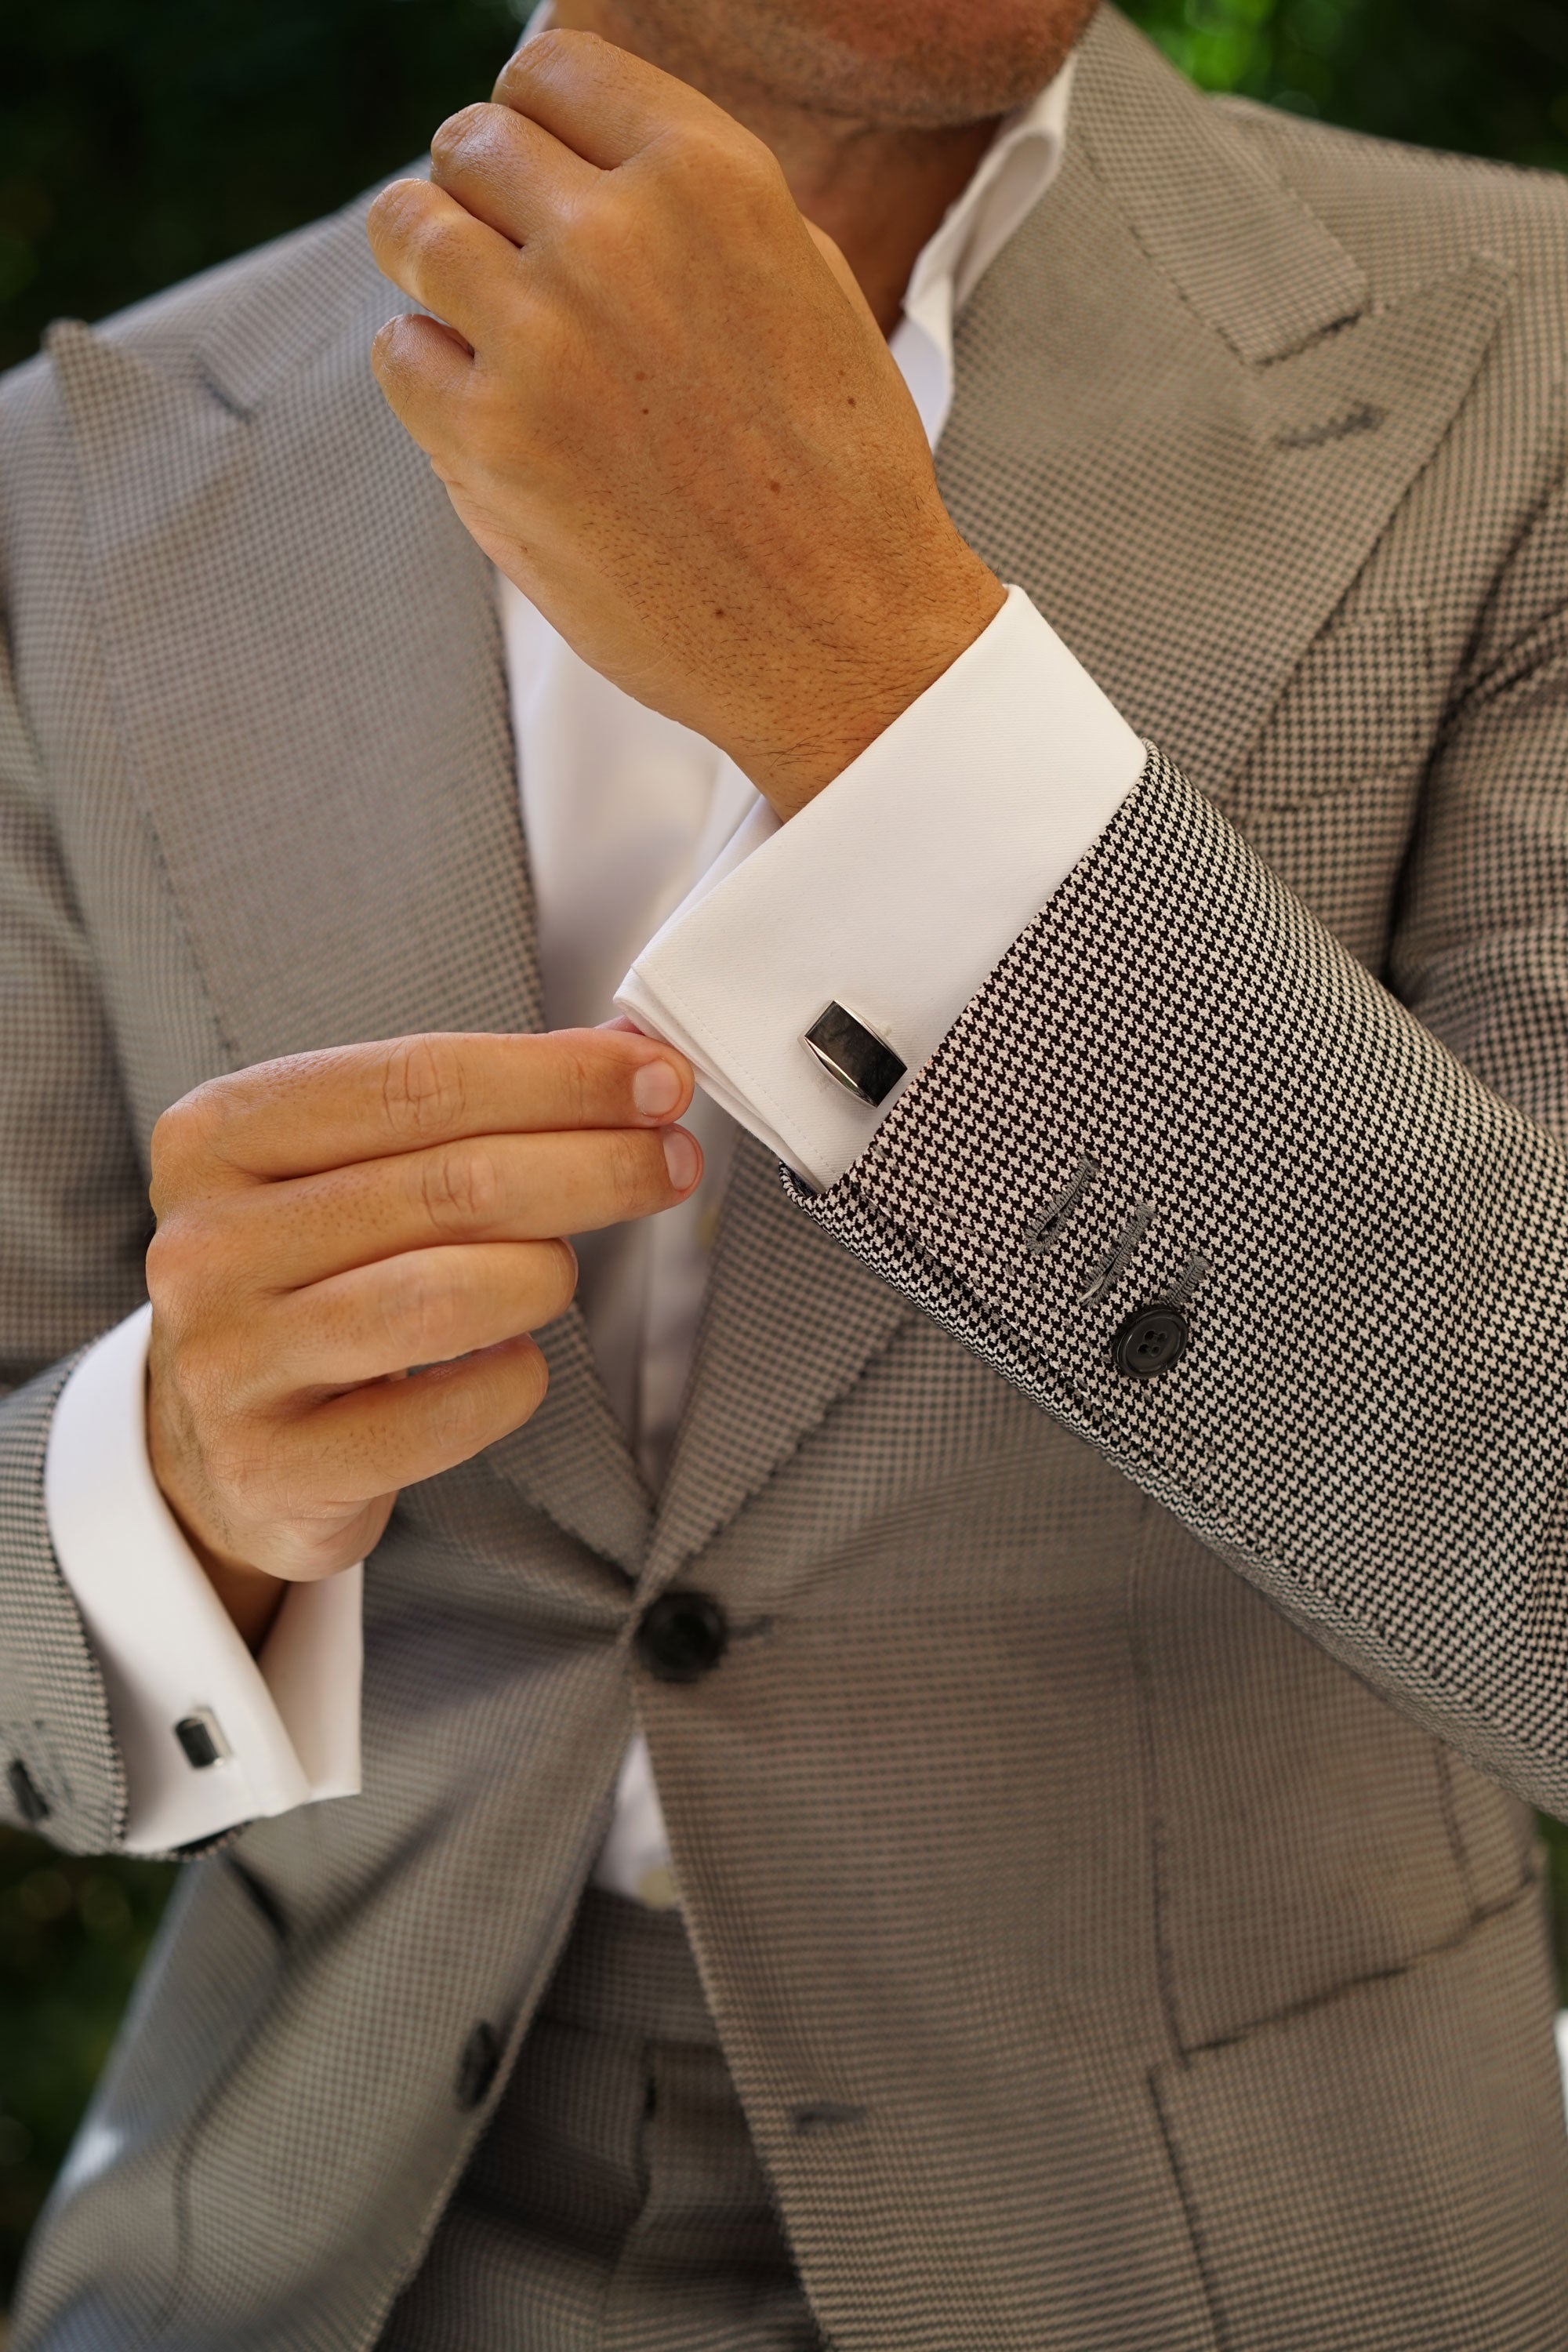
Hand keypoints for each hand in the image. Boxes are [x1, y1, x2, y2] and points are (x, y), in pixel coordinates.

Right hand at [145, 1029, 699, 1643]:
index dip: (557, 1078)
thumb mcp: (354, 1169)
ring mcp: (230, 1360)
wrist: (221, 1443)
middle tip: (670, 1161)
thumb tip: (630, 1055)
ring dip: (546, 1272)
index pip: (415, 1083)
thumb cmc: (312, 1278)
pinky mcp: (274, 1465)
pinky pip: (444, 1415)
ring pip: (445, 1296)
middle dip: (593, 1165)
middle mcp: (207, 1243)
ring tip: (561, 1269)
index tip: (656, 1080)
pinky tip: (514, 1361)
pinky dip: (511, 1383)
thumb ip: (474, 1106)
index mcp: (220, 1137)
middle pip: (449, 1183)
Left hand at [366, 31, 1004, 819]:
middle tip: (511, 263)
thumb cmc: (837, 476)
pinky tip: (495, 417)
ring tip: (487, 329)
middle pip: (470, 143)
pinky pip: (398, 353)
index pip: (552, 70)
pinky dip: (430, 377)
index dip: (534, 122)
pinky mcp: (491, 443)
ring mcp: (542, 339)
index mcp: (709, 177)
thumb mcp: (805, 286)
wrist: (841, 635)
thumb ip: (694, 208)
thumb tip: (587, 163)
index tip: (537, 174)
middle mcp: (617, 238)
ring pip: (408, 230)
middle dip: (480, 196)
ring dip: (434, 271)